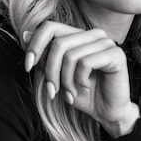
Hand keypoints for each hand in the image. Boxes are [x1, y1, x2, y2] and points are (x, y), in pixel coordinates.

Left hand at [23, 21, 139, 136]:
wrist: (107, 113)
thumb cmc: (83, 94)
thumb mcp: (57, 76)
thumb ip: (44, 56)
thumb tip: (24, 34)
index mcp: (78, 35)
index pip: (50, 27)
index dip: (35, 46)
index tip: (28, 68)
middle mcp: (93, 34)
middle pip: (58, 44)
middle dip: (50, 72)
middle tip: (52, 92)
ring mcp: (106, 42)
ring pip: (70, 55)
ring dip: (65, 81)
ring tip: (69, 94)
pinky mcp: (116, 55)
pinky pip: (85, 62)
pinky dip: (79, 80)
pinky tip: (83, 89)